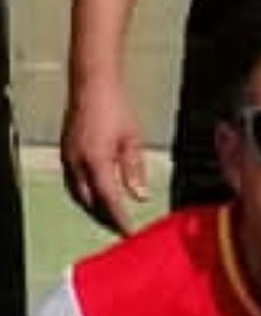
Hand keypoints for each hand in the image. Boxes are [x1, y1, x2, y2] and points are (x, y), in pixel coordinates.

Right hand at [60, 79, 148, 234]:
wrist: (92, 83)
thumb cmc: (115, 107)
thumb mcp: (132, 140)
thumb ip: (135, 171)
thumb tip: (140, 197)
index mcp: (97, 161)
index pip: (109, 200)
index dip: (119, 219)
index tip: (129, 233)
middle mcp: (78, 163)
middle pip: (90, 203)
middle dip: (105, 218)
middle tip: (120, 227)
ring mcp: (69, 157)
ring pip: (78, 194)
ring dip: (93, 208)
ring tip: (109, 216)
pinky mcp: (66, 151)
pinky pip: (73, 182)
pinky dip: (85, 194)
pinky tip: (96, 196)